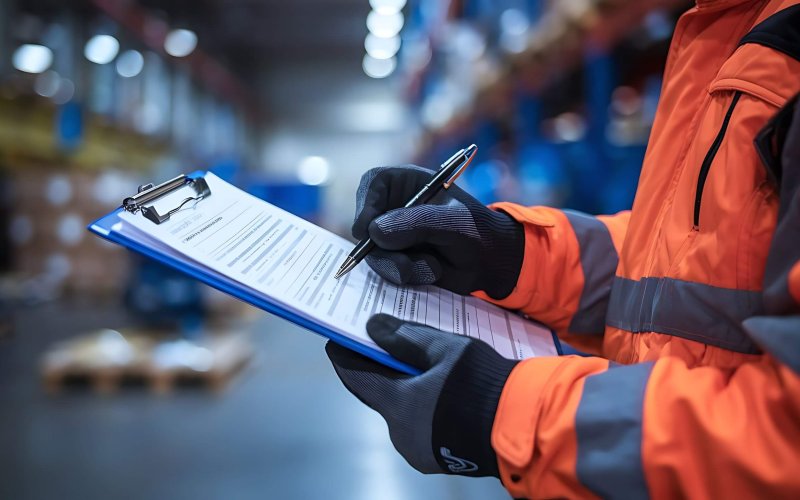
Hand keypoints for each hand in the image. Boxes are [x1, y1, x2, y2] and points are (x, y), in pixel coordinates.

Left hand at [326, 314, 518, 476]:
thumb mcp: (446, 349)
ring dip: (402, 389)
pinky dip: (420, 406)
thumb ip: (406, 337)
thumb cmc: (483, 382)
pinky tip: (436, 389)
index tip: (335, 340)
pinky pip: (419, 426)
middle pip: (378, 395)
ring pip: (401, 412)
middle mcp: (401, 434)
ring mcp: (419, 450)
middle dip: (377, 371)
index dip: (344, 357)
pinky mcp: (438, 458)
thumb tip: (373, 326)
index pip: (356, 378)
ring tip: (414, 364)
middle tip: (378, 346)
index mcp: (398, 406)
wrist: (524, 426)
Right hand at [353, 165, 523, 299]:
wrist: (490, 263)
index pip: (373, 184)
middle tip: (404, 264)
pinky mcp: (396, 258)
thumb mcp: (452, 223)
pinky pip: (385, 270)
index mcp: (408, 184)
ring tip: (432, 267)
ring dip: (399, 266)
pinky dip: (406, 276)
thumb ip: (416, 224)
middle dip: (382, 249)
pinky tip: (432, 272)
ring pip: (373, 252)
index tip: (367, 231)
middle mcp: (395, 207)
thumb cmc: (476, 231)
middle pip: (365, 223)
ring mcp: (393, 235)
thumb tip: (375, 233)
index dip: (365, 204)